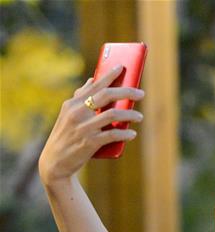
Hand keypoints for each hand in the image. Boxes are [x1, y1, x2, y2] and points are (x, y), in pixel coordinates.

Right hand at [38, 65, 143, 183]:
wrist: (55, 162)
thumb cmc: (67, 136)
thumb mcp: (69, 114)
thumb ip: (81, 97)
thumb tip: (93, 79)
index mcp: (73, 103)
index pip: (94, 85)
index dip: (109, 75)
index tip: (122, 67)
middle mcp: (77, 112)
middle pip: (106, 95)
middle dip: (126, 91)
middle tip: (141, 93)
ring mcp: (83, 127)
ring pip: (112, 114)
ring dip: (130, 114)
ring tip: (140, 116)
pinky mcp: (89, 143)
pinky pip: (112, 135)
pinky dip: (124, 134)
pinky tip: (132, 134)